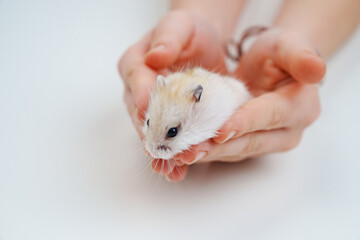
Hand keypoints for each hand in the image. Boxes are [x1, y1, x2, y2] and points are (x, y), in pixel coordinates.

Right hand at [118, 10, 226, 178]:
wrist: (201, 45)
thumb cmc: (189, 32)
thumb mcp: (181, 25)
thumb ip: (169, 36)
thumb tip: (155, 54)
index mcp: (135, 63)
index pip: (135, 77)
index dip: (141, 94)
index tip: (147, 110)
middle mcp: (137, 88)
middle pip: (140, 112)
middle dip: (151, 134)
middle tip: (159, 151)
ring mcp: (151, 107)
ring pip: (151, 131)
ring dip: (159, 151)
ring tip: (169, 170)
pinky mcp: (167, 119)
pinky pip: (166, 138)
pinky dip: (172, 153)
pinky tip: (179, 170)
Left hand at [159, 28, 325, 181]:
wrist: (271, 67)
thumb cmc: (279, 53)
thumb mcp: (289, 45)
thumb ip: (300, 56)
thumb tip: (317, 70)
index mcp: (300, 107)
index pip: (270, 116)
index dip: (245, 123)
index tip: (220, 130)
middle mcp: (288, 131)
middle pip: (251, 142)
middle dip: (220, 147)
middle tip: (190, 151)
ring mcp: (269, 142)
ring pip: (237, 151)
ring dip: (210, 154)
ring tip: (183, 154)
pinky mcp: (252, 144)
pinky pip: (229, 150)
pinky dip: (208, 151)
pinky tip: (187, 151)